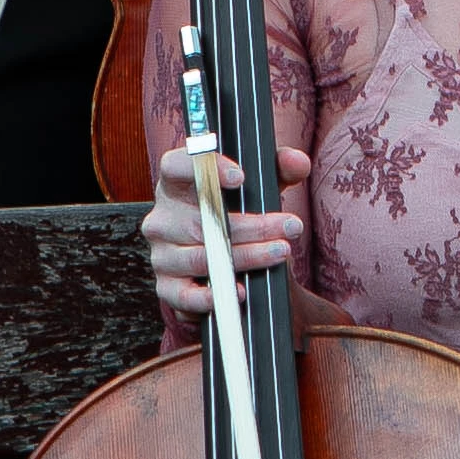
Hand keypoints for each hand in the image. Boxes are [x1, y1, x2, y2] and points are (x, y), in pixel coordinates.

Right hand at [141, 141, 312, 317]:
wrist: (225, 256)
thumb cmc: (236, 212)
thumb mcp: (258, 185)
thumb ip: (279, 168)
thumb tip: (297, 162)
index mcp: (175, 183)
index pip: (176, 166)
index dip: (205, 169)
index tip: (241, 177)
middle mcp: (163, 218)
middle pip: (203, 221)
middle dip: (254, 226)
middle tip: (290, 226)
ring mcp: (162, 254)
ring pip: (202, 257)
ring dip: (246, 257)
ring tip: (280, 252)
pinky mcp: (168, 286)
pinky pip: (183, 295)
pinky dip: (209, 296)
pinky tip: (238, 291)